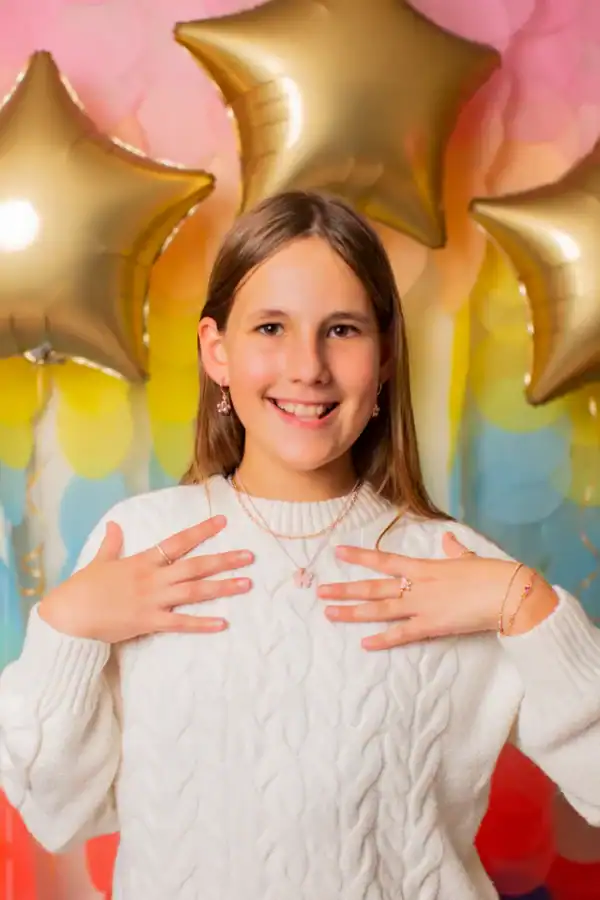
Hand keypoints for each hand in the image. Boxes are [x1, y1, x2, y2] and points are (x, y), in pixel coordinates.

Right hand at [39, 516, 252, 641]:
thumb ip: (111, 544)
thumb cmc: (83, 588)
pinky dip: (202, 624)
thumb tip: (115, 526)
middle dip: (224, 560)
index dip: (201, 531)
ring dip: (222, 587)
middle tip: (249, 557)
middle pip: (195, 566)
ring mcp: (153, 600)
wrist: (70, 615)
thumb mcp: (99, 561)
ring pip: (194, 592)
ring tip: (246, 584)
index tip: (222, 522)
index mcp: (143, 561)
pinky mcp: (149, 621)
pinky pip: (180, 623)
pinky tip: (222, 623)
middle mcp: (153, 578)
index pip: (178, 542)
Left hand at [318, 532, 551, 649]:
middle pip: (374, 588)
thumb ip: (454, 550)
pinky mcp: (432, 626)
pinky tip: (364, 643)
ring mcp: (423, 607)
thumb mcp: (469, 558)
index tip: (338, 553)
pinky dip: (383, 639)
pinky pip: (402, 634)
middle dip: (346, 590)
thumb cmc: (492, 573)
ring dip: (354, 612)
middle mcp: (417, 586)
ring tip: (330, 613)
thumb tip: (448, 540)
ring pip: (380, 610)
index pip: (385, 560)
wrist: (509, 593)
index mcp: (425, 566)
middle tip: (321, 592)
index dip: (360, 556)